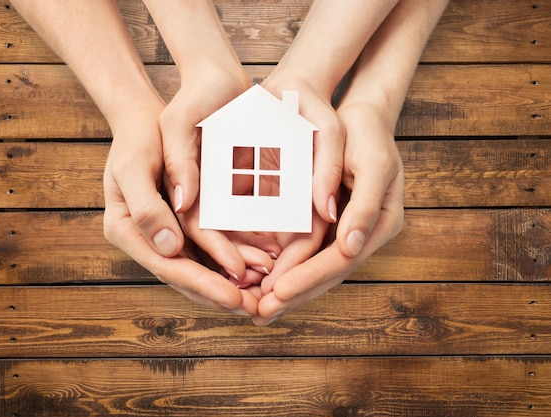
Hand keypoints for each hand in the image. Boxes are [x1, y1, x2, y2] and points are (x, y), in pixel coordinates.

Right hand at [103, 98, 258, 315]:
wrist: (144, 121)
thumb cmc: (137, 138)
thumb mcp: (134, 166)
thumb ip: (146, 208)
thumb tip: (170, 248)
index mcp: (126, 230)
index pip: (168, 266)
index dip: (203, 284)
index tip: (234, 297)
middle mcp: (147, 239)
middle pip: (186, 276)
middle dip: (221, 294)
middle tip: (256, 309)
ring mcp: (165, 234)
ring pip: (201, 266)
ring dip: (231, 282)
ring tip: (264, 294)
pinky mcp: (183, 225)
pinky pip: (209, 248)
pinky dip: (232, 259)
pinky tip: (259, 266)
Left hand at [253, 103, 404, 324]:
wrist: (361, 116)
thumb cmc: (368, 134)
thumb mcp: (373, 163)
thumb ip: (364, 205)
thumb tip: (351, 246)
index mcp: (380, 223)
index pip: (342, 260)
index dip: (310, 277)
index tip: (279, 292)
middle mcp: (363, 233)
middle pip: (328, 273)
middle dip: (295, 294)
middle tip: (261, 314)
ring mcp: (346, 230)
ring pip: (316, 268)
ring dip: (289, 290)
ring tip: (259, 309)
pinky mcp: (330, 223)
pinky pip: (308, 253)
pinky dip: (288, 268)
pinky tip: (265, 281)